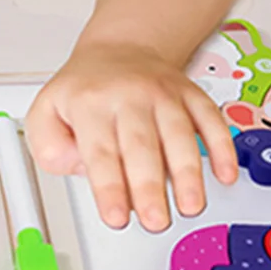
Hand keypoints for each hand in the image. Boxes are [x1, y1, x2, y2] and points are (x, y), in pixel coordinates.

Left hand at [25, 39, 238, 231]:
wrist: (119, 49)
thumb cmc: (85, 90)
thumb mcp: (45, 112)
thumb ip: (48, 147)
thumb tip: (78, 168)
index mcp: (90, 103)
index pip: (99, 151)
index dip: (109, 188)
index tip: (116, 217)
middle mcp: (129, 96)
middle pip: (141, 144)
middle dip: (149, 186)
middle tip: (155, 221)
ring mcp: (163, 93)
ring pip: (179, 133)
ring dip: (188, 173)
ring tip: (190, 206)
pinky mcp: (191, 94)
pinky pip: (211, 118)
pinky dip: (223, 147)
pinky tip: (225, 175)